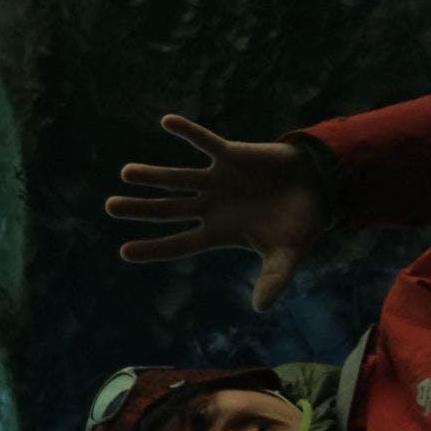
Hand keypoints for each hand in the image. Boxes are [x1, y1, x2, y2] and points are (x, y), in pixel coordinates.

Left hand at [105, 115, 330, 311]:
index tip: (124, 251)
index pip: (178, 244)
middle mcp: (210, 206)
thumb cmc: (300, 224)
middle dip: (140, 209)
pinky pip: (206, 142)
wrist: (320, 187)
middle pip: (167, 210)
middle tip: (110, 206)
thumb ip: (274, 278)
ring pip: (178, 179)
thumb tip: (261, 308)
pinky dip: (189, 132)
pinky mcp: (232, 155)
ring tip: (126, 173)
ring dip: (153, 176)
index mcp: (218, 233)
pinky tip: (166, 121)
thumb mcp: (288, 254)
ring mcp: (218, 181)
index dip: (153, 248)